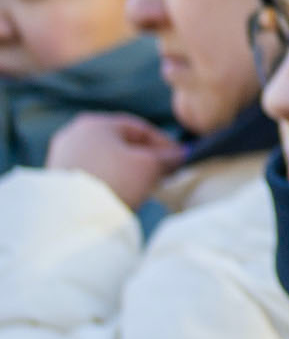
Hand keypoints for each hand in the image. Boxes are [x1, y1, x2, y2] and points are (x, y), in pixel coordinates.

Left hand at [47, 113, 185, 209]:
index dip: (165, 144)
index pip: (140, 129)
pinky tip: (121, 192)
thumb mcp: (149, 166)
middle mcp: (74, 133)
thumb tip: (180, 155)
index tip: (181, 159)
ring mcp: (61, 155)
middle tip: (165, 173)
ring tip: (144, 185)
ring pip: (106, 158)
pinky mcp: (56, 176)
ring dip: (127, 169)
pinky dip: (110, 178)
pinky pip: (92, 172)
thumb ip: (168, 157)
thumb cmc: (114, 181)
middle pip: (121, 143)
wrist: (73, 216)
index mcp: (96, 123)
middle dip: (145, 157)